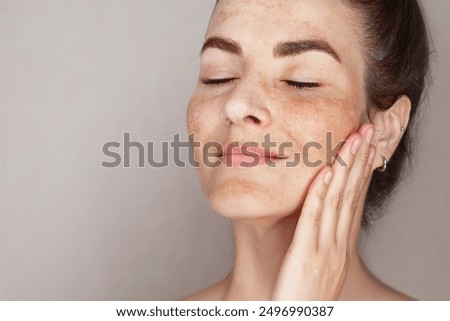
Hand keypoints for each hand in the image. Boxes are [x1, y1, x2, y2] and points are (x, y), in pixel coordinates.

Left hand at [272, 124, 375, 299]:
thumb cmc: (301, 299)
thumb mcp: (316, 268)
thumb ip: (317, 244)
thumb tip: (315, 221)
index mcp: (339, 248)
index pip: (353, 201)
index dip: (360, 171)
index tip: (365, 146)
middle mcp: (338, 247)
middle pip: (350, 195)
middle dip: (359, 160)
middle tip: (367, 130)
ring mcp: (325, 252)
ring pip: (337, 202)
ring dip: (344, 168)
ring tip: (352, 139)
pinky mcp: (306, 258)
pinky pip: (314, 222)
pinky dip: (319, 195)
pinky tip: (323, 173)